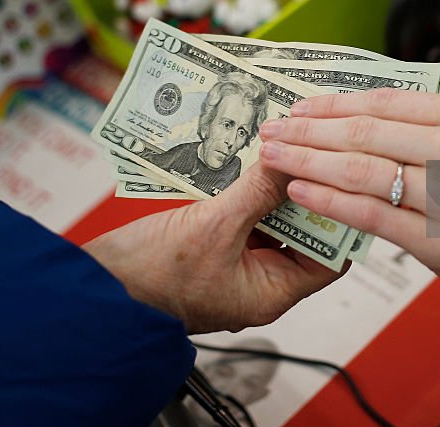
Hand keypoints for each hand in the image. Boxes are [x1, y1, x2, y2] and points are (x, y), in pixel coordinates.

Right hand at [82, 163, 342, 333]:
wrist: (96, 290)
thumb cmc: (149, 277)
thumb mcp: (213, 226)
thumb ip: (257, 191)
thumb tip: (292, 158)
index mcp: (271, 293)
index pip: (330, 256)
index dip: (340, 215)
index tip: (343, 173)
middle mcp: (260, 281)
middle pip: (304, 232)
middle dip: (305, 191)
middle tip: (312, 148)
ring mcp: (237, 263)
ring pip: (274, 219)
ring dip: (277, 186)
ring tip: (285, 146)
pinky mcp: (215, 245)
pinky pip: (246, 214)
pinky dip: (251, 189)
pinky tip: (252, 158)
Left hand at [258, 89, 439, 296]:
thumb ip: (415, 124)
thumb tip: (339, 110)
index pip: (385, 102)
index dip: (333, 103)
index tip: (297, 107)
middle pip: (367, 134)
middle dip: (309, 131)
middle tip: (271, 131)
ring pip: (362, 171)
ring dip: (308, 162)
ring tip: (274, 158)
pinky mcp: (439, 239)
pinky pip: (370, 214)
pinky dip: (329, 200)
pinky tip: (299, 190)